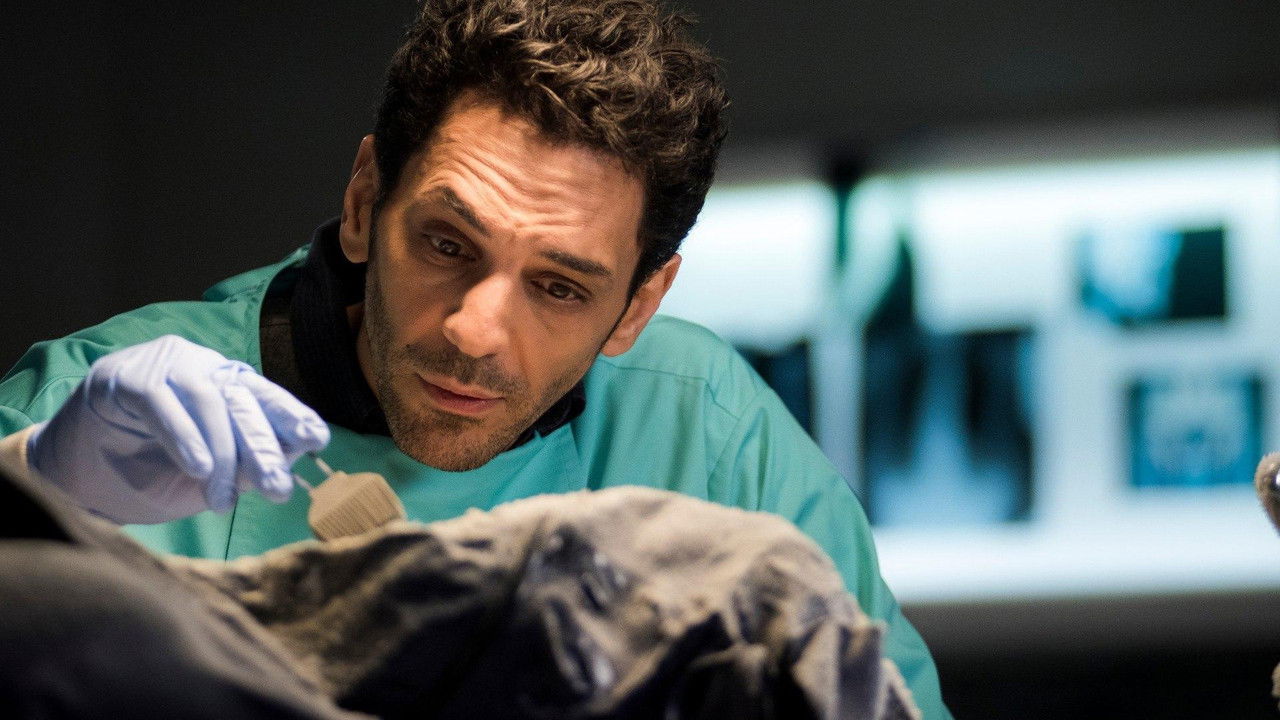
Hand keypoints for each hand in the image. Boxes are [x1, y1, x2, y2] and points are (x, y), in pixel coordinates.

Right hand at [27, 335, 329, 523]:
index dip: (291, 416)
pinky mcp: (124, 376)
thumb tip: (294, 457)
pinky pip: (160, 403)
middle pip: (242, 402)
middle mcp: (201, 368)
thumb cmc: (147, 472)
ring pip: (208, 401)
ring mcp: (162, 366)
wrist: (74, 472)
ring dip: (220, 455)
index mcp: (225, 385)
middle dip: (263, 449)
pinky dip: (182, 436)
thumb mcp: (207, 476)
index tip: (316, 439)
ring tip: (221, 499)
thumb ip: (244, 464)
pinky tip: (197, 467)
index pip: (265, 397)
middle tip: (278, 489)